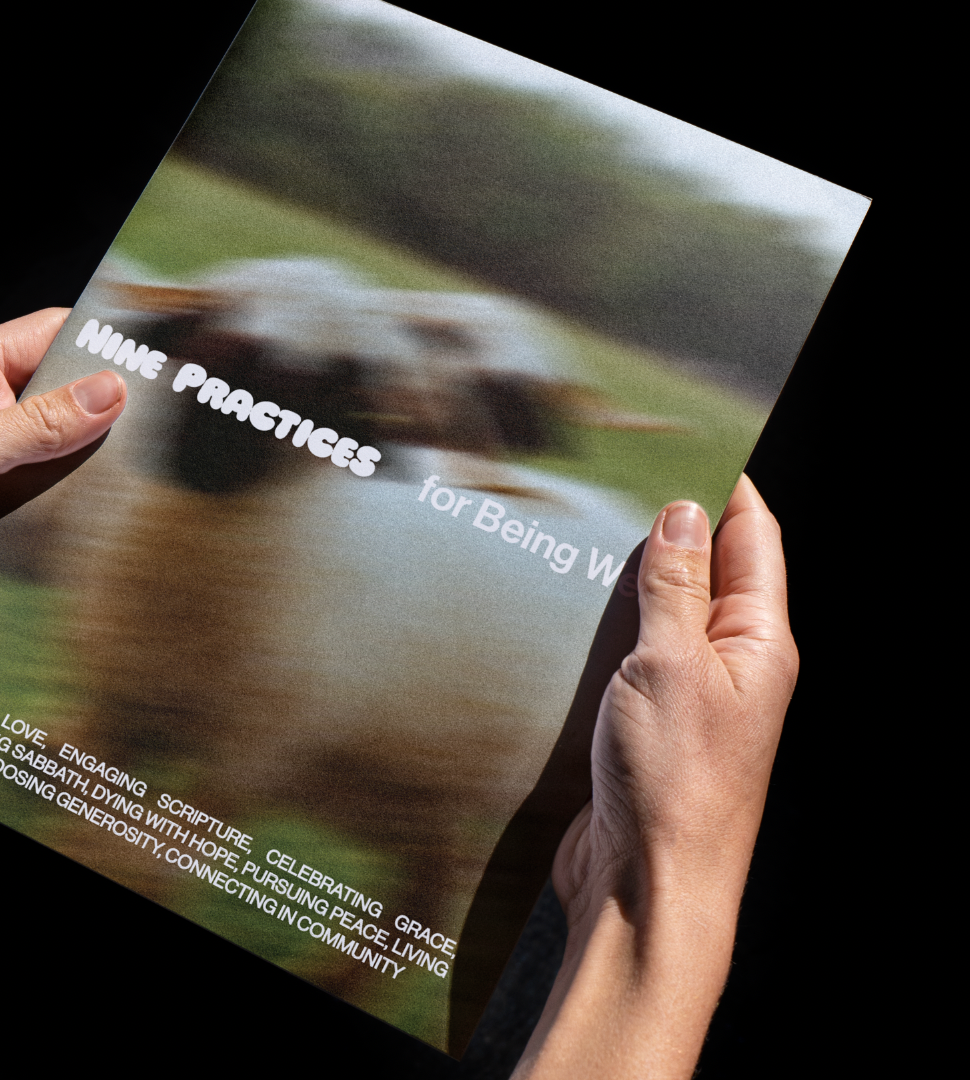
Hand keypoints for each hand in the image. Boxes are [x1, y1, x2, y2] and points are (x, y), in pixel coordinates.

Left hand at [0, 309, 125, 643]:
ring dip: (94, 460)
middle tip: (165, 418)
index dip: (97, 340)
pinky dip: (76, 501)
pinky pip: (48, 494)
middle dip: (107, 406)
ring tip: (146, 466)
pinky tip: (106, 509)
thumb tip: (110, 390)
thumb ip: (36, 425)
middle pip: (61, 394)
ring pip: (60, 449)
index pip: (44, 336)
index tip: (152, 354)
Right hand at [516, 476, 797, 1077]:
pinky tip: (572, 607)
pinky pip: (634, 653)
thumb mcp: (670, 663)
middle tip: (622, 481)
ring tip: (589, 533)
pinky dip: (610, 624)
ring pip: (665, 612)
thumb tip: (683, 513)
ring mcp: (689, 694)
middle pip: (709, 572)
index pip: (754, 541)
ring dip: (634, 578)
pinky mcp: (648, 720)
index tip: (691, 444)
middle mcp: (732, 665)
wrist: (647, 887)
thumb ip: (675, 585)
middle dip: (671, 526)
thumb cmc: (674, 783)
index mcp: (759, 643)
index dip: (727, 489)